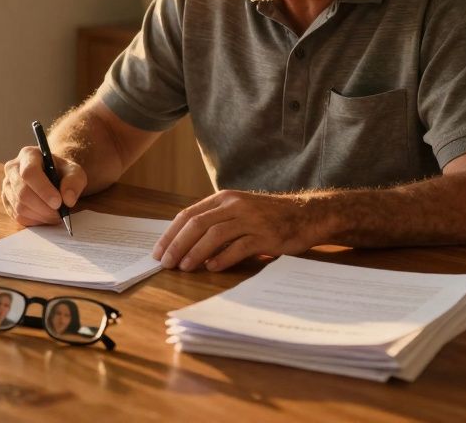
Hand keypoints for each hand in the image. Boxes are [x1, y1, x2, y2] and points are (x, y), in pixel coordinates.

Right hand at [1, 146, 87, 226]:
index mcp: (28, 155)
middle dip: (43, 207)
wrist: (54, 178)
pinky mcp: (6, 201)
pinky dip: (34, 220)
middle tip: (59, 214)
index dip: (43, 190)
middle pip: (22, 192)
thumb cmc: (62, 173)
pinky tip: (45, 217)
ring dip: (40, 215)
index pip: (29, 172)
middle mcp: (13, 168)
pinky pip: (17, 216)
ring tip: (55, 216)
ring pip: (19, 207)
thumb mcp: (75, 172)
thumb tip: (68, 199)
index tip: (58, 203)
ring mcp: (7, 185)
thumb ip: (74, 182)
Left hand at [152, 190, 319, 271]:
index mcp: (224, 198)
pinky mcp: (266, 235)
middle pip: (197, 224)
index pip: (189, 214)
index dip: (171, 233)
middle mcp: (235, 205)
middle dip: (177, 244)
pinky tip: (211, 267)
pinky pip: (239, 247)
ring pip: (214, 235)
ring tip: (184, 267)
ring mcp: (251, 219)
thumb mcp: (239, 210)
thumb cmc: (268, 216)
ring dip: (195, 252)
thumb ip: (215, 221)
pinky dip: (222, 258)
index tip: (158, 251)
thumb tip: (184, 244)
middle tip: (166, 263)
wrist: (306, 214)